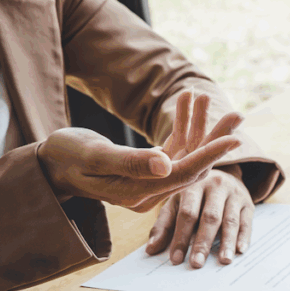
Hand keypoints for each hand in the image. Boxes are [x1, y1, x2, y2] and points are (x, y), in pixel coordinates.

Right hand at [37, 92, 241, 211]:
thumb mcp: (94, 156)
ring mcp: (151, 180)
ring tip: (210, 97)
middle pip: (193, 165)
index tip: (234, 139)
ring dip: (200, 126)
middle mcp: (150, 191)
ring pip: (187, 154)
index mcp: (139, 193)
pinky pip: (173, 146)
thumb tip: (166, 165)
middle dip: (215, 139)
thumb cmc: (65, 156)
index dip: (210, 156)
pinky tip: (188, 100)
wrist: (50, 163)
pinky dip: (182, 124)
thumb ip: (130, 162)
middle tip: (239, 115)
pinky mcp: (149, 168)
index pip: (184, 175)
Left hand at [145, 165, 253, 267]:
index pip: (187, 214)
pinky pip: (247, 221)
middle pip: (209, 217)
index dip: (181, 237)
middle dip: (203, 242)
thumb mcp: (176, 202)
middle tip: (197, 263)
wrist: (223, 172)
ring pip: (230, 220)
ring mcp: (234, 194)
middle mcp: (215, 186)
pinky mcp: (248, 203)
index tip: (176, 258)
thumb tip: (151, 250)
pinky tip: (240, 250)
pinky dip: (244, 237)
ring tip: (224, 260)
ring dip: (227, 242)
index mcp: (192, 186)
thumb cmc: (194, 194)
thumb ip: (164, 225)